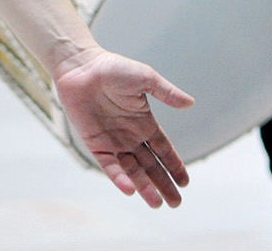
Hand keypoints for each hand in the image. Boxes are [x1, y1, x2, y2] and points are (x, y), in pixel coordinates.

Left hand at [52, 48, 194, 207]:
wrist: (80, 66)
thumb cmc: (112, 68)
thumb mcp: (145, 78)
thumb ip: (166, 92)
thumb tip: (191, 103)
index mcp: (144, 122)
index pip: (164, 150)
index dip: (174, 166)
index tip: (185, 183)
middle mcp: (130, 135)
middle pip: (151, 166)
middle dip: (163, 184)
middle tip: (175, 203)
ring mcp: (112, 141)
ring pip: (132, 170)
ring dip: (144, 187)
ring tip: (157, 204)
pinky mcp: (94, 143)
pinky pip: (109, 165)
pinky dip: (119, 178)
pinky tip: (131, 190)